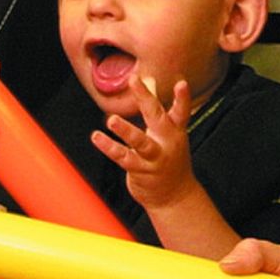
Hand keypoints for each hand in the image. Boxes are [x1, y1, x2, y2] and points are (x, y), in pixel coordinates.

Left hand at [92, 77, 197, 212]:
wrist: (175, 197)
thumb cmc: (169, 160)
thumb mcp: (169, 135)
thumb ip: (157, 108)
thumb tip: (149, 81)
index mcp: (175, 132)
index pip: (181, 112)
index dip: (182, 98)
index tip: (181, 84)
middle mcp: (167, 143)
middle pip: (157, 117)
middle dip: (146, 98)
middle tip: (135, 80)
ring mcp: (154, 158)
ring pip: (140, 142)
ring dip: (126, 131)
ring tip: (112, 120)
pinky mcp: (140, 170)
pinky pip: (123, 157)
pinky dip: (109, 147)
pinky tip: (97, 137)